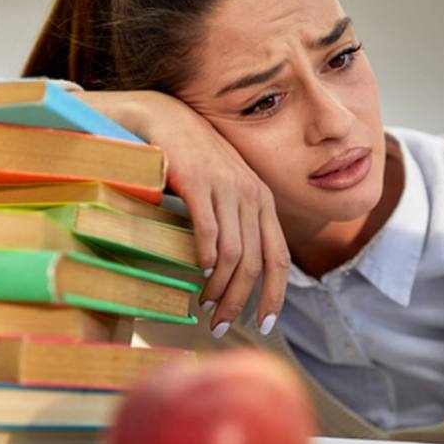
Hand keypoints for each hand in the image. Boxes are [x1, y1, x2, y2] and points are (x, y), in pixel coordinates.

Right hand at [77, 90, 289, 336]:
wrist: (163, 118)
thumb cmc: (192, 161)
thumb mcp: (223, 192)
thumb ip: (235, 225)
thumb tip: (234, 275)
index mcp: (263, 201)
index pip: (279, 258)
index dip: (275, 295)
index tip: (265, 325)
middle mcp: (252, 194)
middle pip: (256, 263)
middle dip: (240, 302)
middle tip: (221, 326)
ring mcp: (226, 186)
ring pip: (234, 254)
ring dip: (220, 288)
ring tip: (205, 308)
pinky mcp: (198, 180)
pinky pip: (208, 230)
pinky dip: (206, 257)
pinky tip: (198, 274)